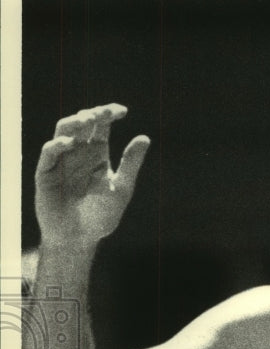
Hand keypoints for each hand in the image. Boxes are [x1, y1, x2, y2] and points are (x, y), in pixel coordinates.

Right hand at [34, 103, 149, 246]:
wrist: (79, 238)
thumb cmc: (102, 215)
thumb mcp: (121, 187)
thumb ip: (131, 163)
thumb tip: (145, 137)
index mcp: (97, 153)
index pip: (101, 125)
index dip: (109, 113)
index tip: (123, 110)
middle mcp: (78, 152)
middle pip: (82, 123)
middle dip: (93, 115)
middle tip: (103, 114)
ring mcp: (61, 160)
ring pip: (63, 131)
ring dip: (74, 123)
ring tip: (87, 120)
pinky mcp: (46, 172)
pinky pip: (49, 152)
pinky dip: (58, 144)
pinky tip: (70, 142)